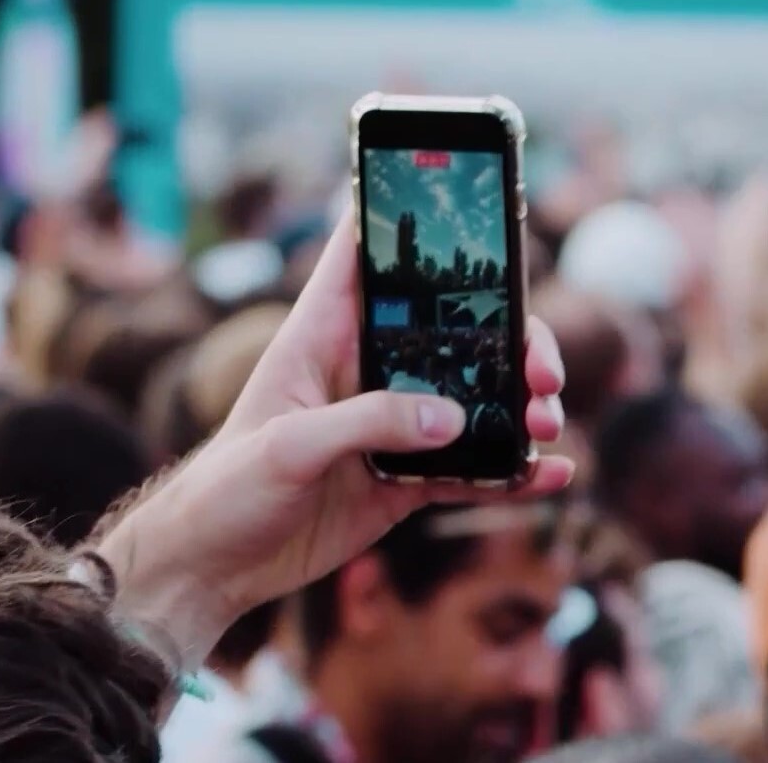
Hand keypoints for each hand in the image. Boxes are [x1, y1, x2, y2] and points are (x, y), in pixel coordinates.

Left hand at [99, 209, 572, 664]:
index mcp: (325, 334)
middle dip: (511, 341)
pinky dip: (513, 472)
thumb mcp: (289, 445)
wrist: (214, 568)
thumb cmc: (226, 489)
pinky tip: (553, 474)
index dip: (410, 217)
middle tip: (542, 373)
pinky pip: (473, 469)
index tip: (470, 200)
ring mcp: (393, 426)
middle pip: (454, 331)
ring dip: (520, 406)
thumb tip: (454, 418)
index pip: (366, 254)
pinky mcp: (406, 479)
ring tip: (549, 424)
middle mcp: (367, 370)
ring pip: (475, 398)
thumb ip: (368, 423)